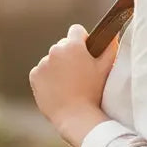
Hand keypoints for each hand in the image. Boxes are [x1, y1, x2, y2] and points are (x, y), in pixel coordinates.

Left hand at [29, 24, 117, 143]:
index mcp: (72, 45)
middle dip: (70, 54)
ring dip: (59, 67)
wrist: (75, 116)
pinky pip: (42, 71)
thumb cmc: (94, 92)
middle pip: (63, 45)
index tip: (87, 52)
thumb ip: (110, 47)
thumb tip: (112, 33)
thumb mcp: (106, 68)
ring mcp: (43, 63)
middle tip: (80, 73)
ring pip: (52, 59)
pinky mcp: (34, 76)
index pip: (76, 30)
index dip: (83, 40)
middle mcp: (55, 50)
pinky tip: (58, 89)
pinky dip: (48, 78)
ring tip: (69, 84)